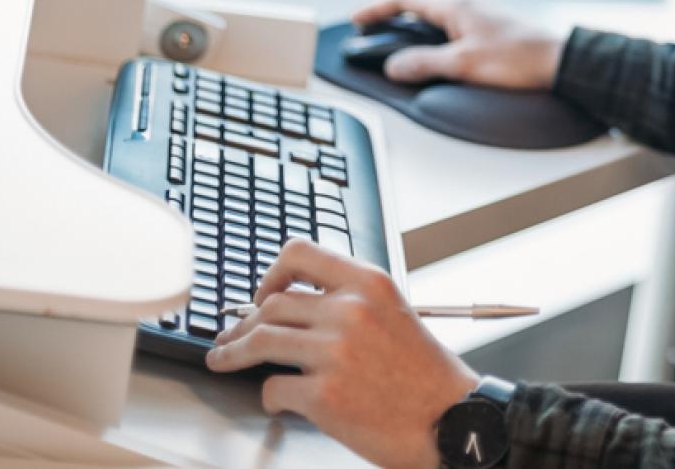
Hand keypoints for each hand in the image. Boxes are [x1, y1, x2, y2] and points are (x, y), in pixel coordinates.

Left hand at [207, 239, 479, 468]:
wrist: (452, 421)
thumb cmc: (426, 376)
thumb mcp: (394, 314)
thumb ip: (351, 302)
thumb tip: (300, 308)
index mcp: (368, 284)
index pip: (300, 254)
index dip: (271, 273)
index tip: (261, 292)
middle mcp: (349, 310)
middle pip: (271, 303)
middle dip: (243, 323)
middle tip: (233, 336)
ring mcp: (334, 353)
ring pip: (260, 340)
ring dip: (233, 351)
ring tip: (223, 359)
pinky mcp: (324, 396)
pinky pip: (273, 388)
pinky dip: (269, 396)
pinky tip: (276, 400)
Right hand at [354, 0, 564, 89]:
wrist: (558, 61)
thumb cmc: (518, 59)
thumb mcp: (463, 65)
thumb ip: (424, 65)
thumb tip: (394, 66)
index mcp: (455, 5)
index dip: (378, 7)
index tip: (358, 19)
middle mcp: (465, 2)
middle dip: (390, 9)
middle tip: (370, 24)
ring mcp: (478, 12)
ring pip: (434, 8)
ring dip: (410, 18)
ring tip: (394, 35)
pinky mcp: (488, 25)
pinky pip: (448, 20)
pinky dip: (429, 28)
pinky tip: (432, 45)